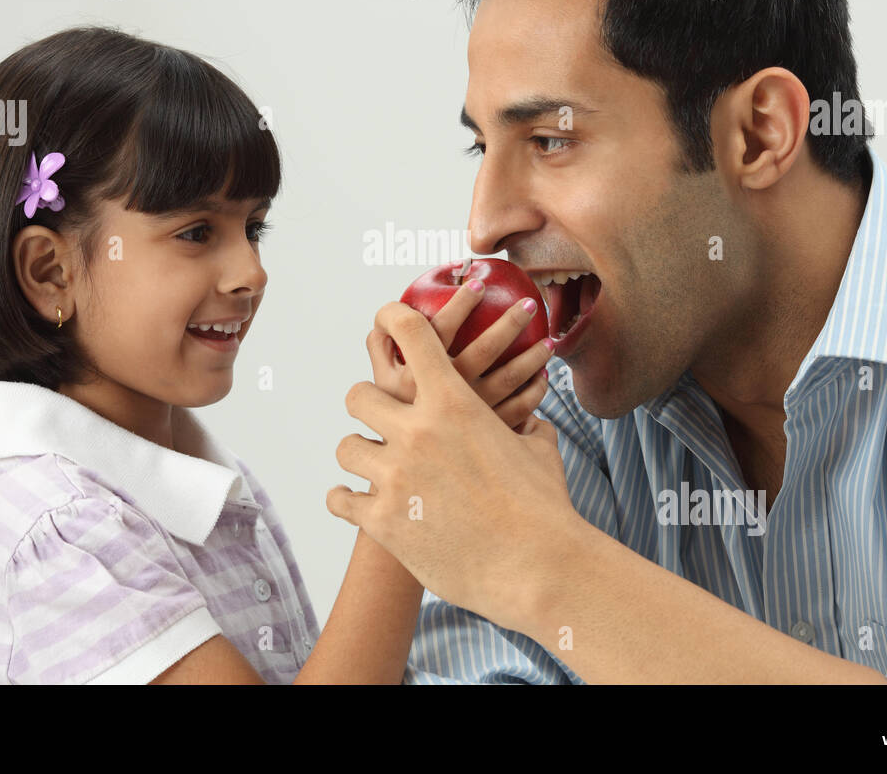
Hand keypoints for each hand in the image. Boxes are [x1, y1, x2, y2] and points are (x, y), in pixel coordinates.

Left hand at [331, 302, 580, 631]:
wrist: (538, 567)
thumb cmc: (546, 509)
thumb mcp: (538, 450)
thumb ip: (524, 424)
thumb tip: (528, 419)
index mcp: (454, 403)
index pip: (410, 335)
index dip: (391, 318)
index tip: (384, 318)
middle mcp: (417, 432)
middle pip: (358, 395)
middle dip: (368, 405)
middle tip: (380, 419)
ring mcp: (395, 476)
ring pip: (346, 446)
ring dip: (361, 454)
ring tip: (374, 465)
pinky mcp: (382, 521)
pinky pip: (340, 498)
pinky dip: (346, 500)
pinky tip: (354, 502)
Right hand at [365, 284, 553, 431]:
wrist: (411, 489)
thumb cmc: (394, 429)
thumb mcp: (378, 391)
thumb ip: (381, 352)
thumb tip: (386, 319)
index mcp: (414, 379)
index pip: (437, 331)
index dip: (459, 303)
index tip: (476, 280)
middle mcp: (445, 397)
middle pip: (484, 349)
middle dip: (510, 321)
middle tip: (530, 303)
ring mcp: (471, 419)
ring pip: (511, 378)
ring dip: (533, 355)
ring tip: (548, 340)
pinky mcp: (491, 438)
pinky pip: (523, 408)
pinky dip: (536, 391)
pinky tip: (542, 377)